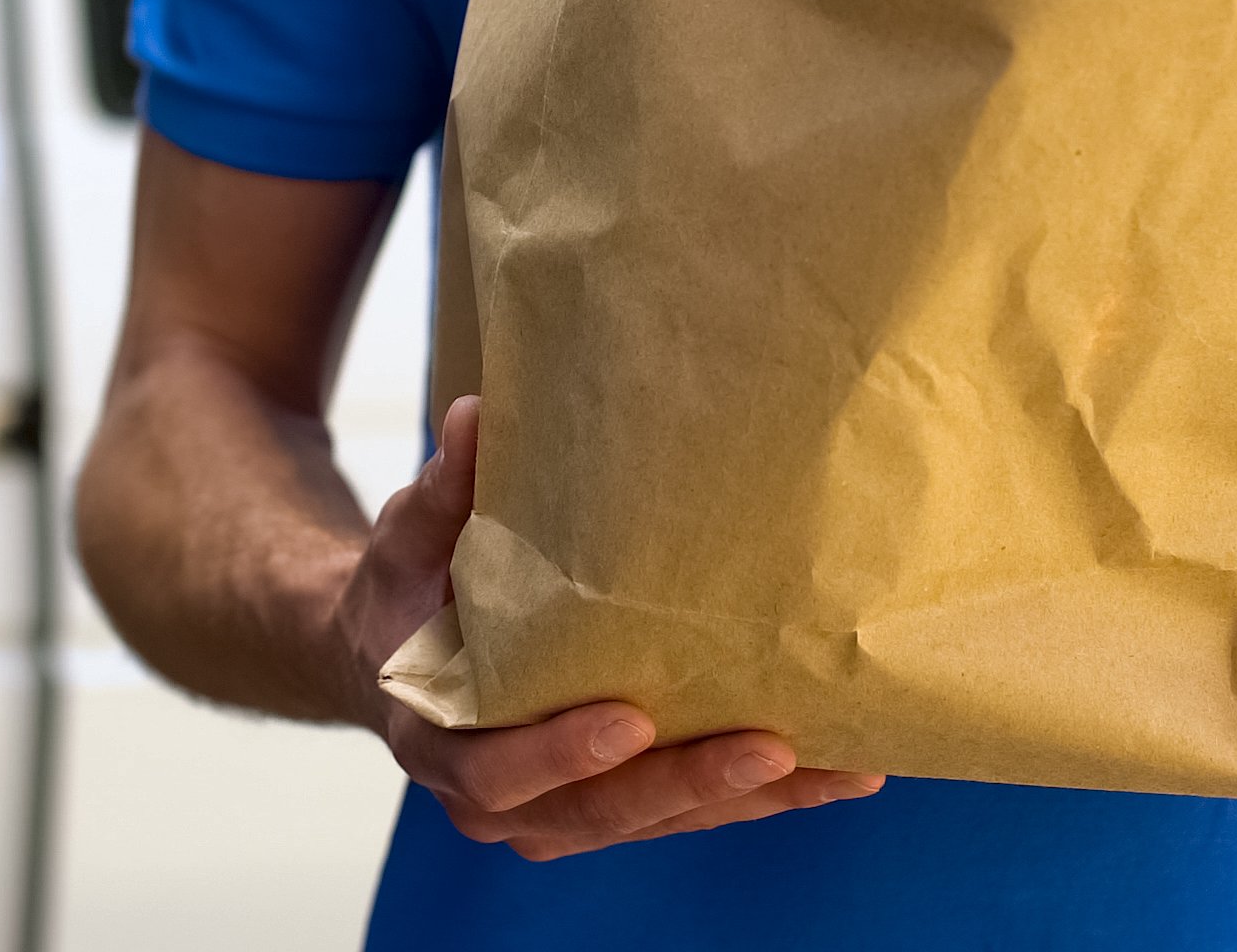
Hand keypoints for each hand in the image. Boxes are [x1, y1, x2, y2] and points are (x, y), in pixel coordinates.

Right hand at [334, 397, 885, 859]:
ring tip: (840, 769)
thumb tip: (476, 416)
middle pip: (598, 811)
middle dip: (689, 784)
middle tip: (772, 748)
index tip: (631, 721)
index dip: (560, 752)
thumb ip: (442, 492)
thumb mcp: (410, 539)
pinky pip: (688, 810)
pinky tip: (838, 771)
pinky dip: (762, 796)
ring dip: (751, 801)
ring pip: (658, 820)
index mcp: (439, 736)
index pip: (497, 767)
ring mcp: (560, 812)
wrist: (396, 655)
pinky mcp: (613, 806)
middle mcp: (497, 798)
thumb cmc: (408, 592)